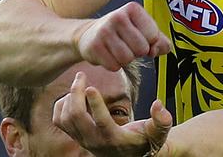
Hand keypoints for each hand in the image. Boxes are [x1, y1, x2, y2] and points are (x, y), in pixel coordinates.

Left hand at [53, 71, 172, 156]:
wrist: (132, 155)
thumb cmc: (146, 140)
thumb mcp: (159, 132)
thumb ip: (162, 120)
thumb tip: (158, 104)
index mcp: (114, 139)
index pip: (100, 122)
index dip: (94, 104)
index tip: (91, 86)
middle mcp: (94, 141)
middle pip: (76, 118)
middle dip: (75, 94)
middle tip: (81, 75)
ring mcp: (83, 140)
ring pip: (65, 119)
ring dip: (68, 98)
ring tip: (79, 82)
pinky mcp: (77, 136)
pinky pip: (60, 121)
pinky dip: (62, 105)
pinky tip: (73, 94)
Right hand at [76, 2, 170, 70]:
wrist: (90, 34)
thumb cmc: (123, 31)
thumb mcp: (143, 29)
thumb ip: (159, 40)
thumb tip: (158, 49)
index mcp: (133, 8)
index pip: (153, 35)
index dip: (150, 42)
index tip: (141, 37)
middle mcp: (117, 16)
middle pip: (141, 49)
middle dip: (138, 52)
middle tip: (129, 45)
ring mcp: (104, 31)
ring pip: (127, 59)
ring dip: (126, 59)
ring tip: (120, 49)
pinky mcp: (94, 47)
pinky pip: (114, 66)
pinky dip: (114, 64)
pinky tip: (109, 54)